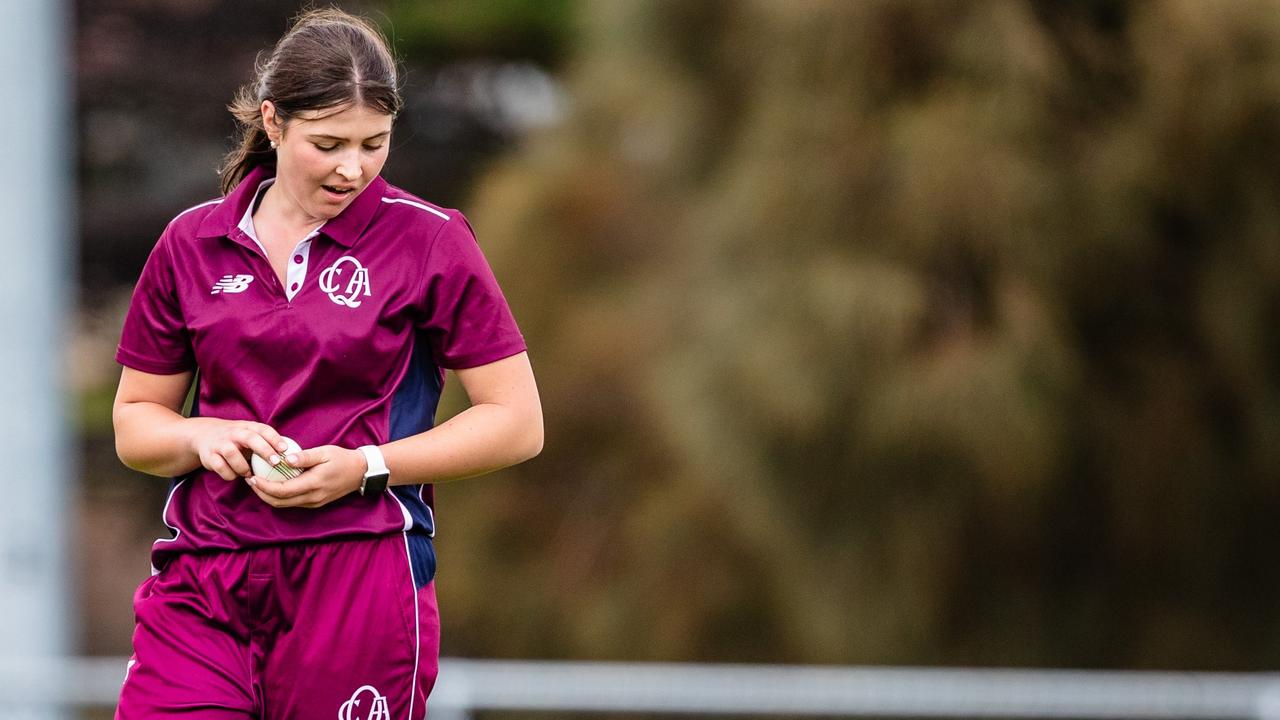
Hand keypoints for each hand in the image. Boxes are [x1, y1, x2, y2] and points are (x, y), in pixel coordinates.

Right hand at [188, 418, 289, 480]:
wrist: (204, 435)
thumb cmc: (236, 439)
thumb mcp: (250, 435)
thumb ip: (267, 443)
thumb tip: (291, 457)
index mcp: (248, 427)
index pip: (264, 429)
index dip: (275, 439)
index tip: (285, 450)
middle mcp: (234, 433)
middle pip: (250, 438)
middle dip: (264, 450)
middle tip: (275, 462)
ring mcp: (220, 443)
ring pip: (232, 454)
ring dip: (243, 467)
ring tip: (249, 473)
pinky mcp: (210, 456)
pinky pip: (220, 467)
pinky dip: (230, 474)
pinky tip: (235, 475)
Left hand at [246, 445, 366, 508]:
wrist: (360, 472)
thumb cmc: (342, 459)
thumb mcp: (324, 452)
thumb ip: (304, 456)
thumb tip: (284, 459)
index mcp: (314, 483)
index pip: (282, 490)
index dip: (265, 486)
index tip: (253, 478)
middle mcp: (313, 497)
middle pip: (280, 502)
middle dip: (262, 494)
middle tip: (251, 481)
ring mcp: (314, 502)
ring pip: (285, 505)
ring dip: (269, 497)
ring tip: (259, 484)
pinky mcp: (315, 503)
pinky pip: (293, 503)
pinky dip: (280, 497)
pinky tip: (275, 486)